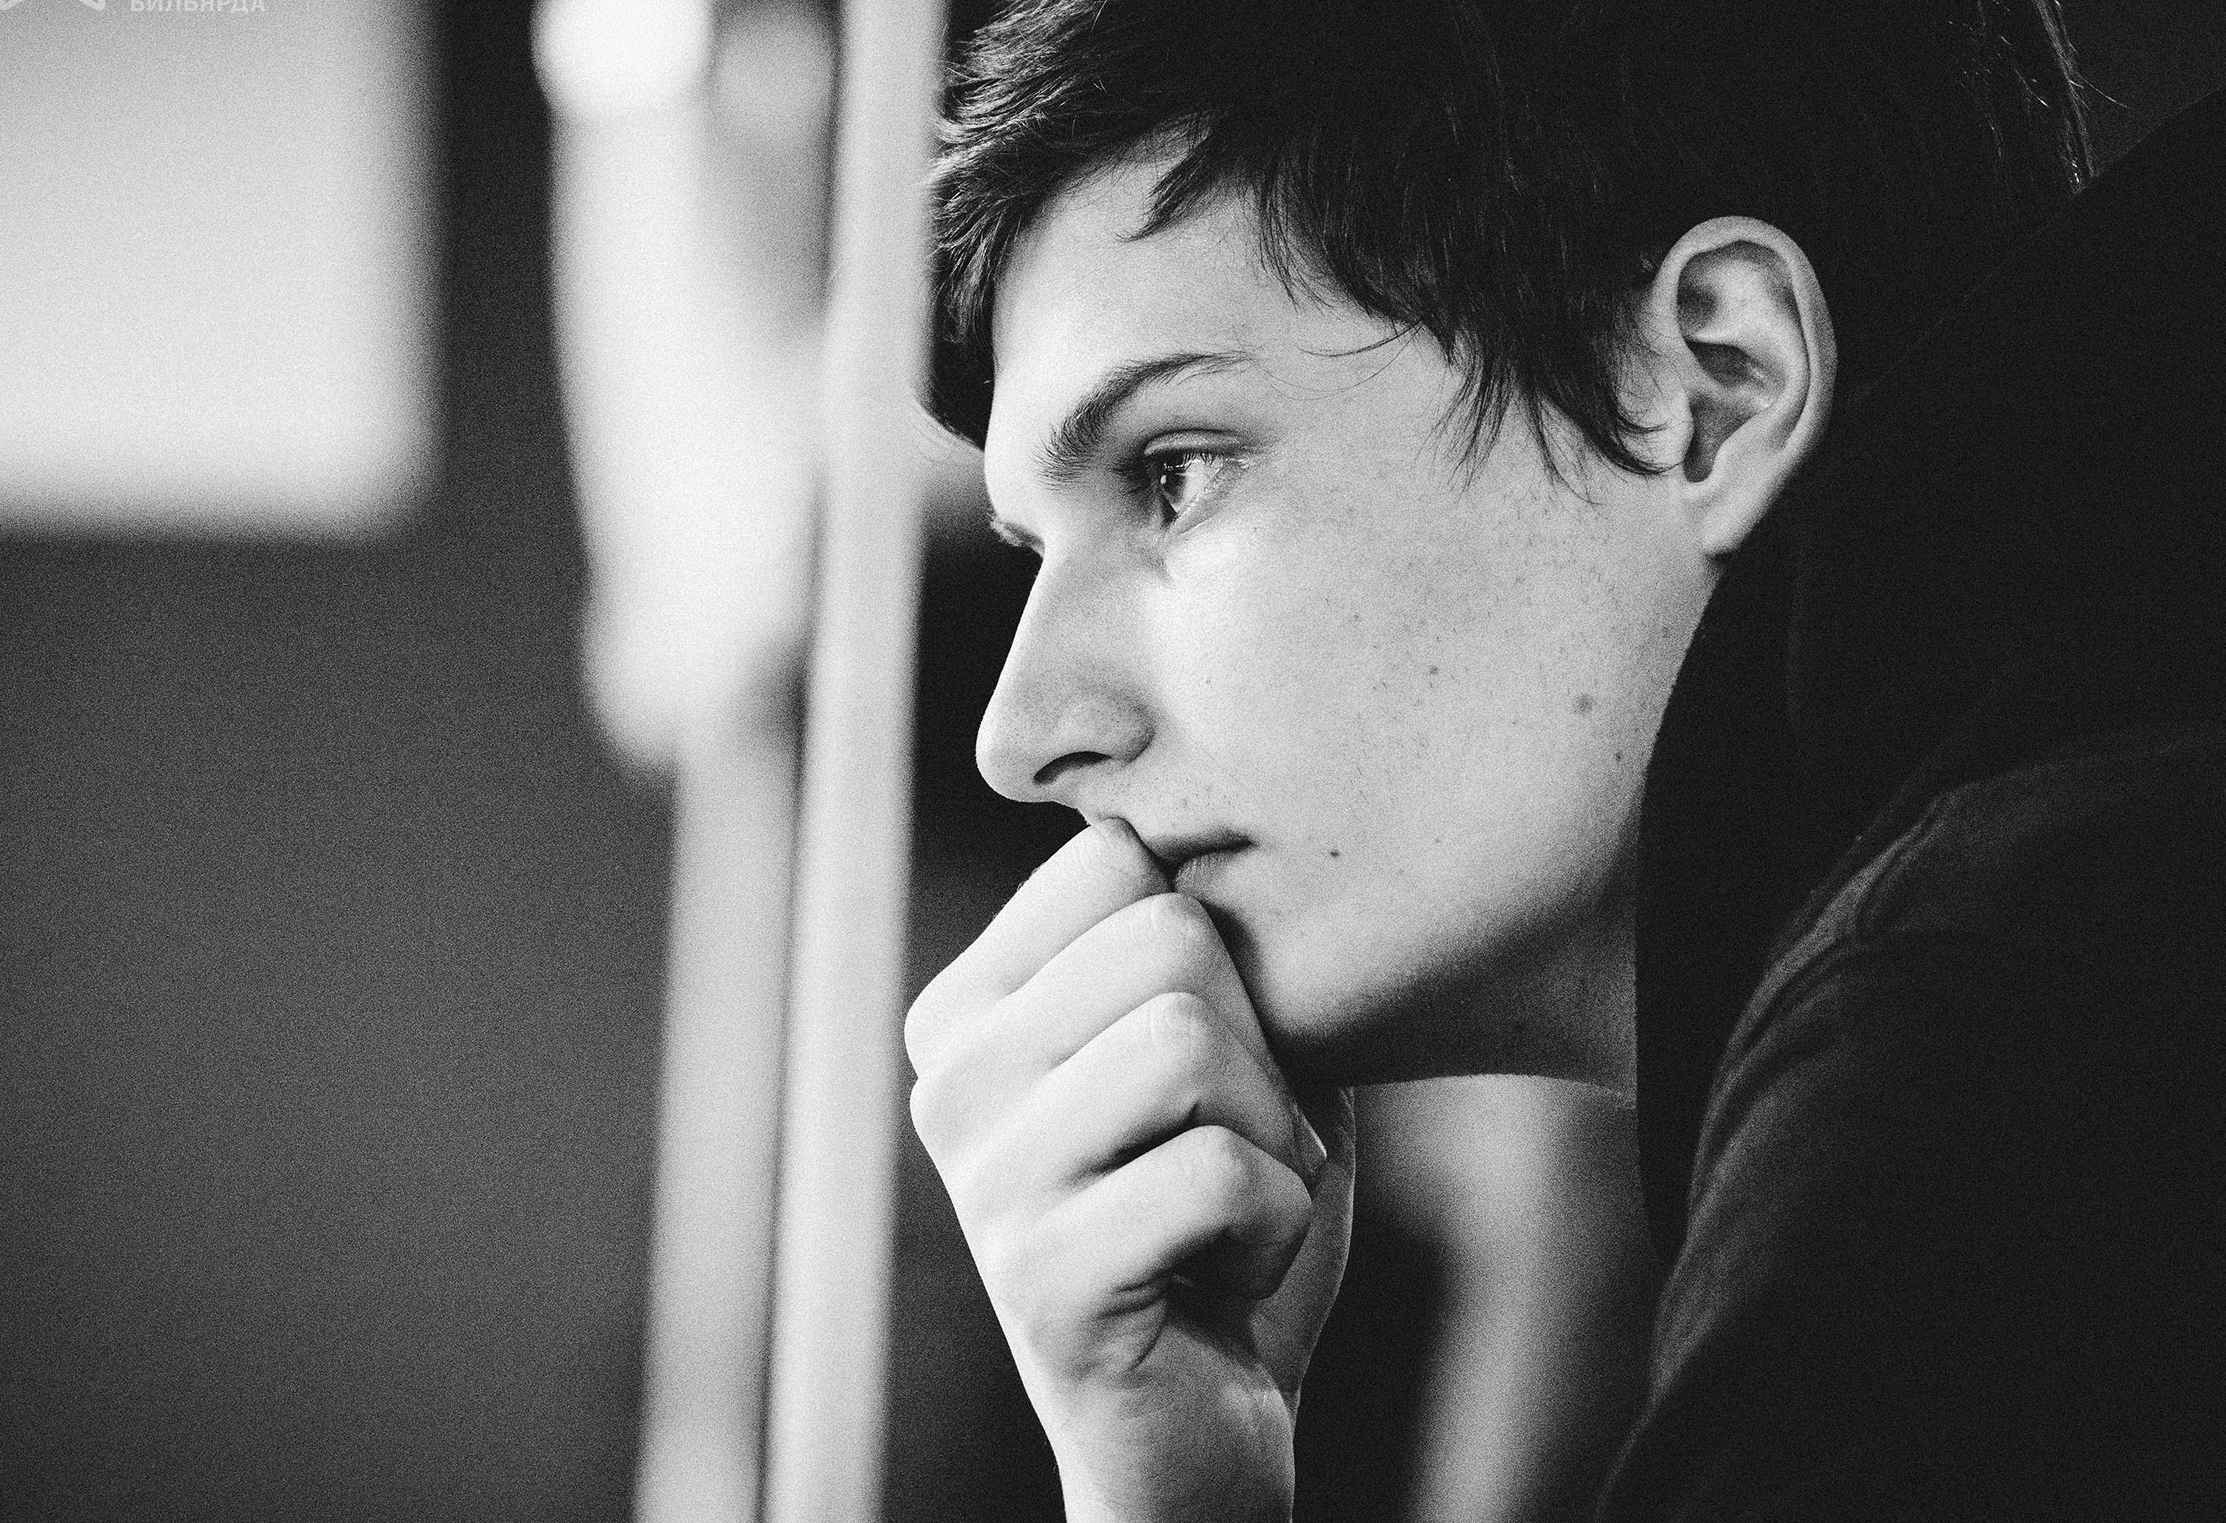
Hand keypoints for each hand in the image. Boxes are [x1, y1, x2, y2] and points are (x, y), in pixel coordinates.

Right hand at [906, 819, 1354, 1522]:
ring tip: (1228, 1207)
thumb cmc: (1225, 1219)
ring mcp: (982, 1176)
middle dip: (1261, 1050)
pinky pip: (1221, 1174)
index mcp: (974, 1002)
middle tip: (1234, 1148)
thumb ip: (1214, 941)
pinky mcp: (1039, 1278)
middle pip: (1171, 936)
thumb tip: (1228, 799)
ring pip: (1192, 1043)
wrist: (1204, 1426)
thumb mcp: (1231, 1052)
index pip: (1123, 859)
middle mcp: (949, 1073)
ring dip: (1272, 1140)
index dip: (1224, 953)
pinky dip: (1276, 1227)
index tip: (1209, 1060)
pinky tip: (1223, 1274)